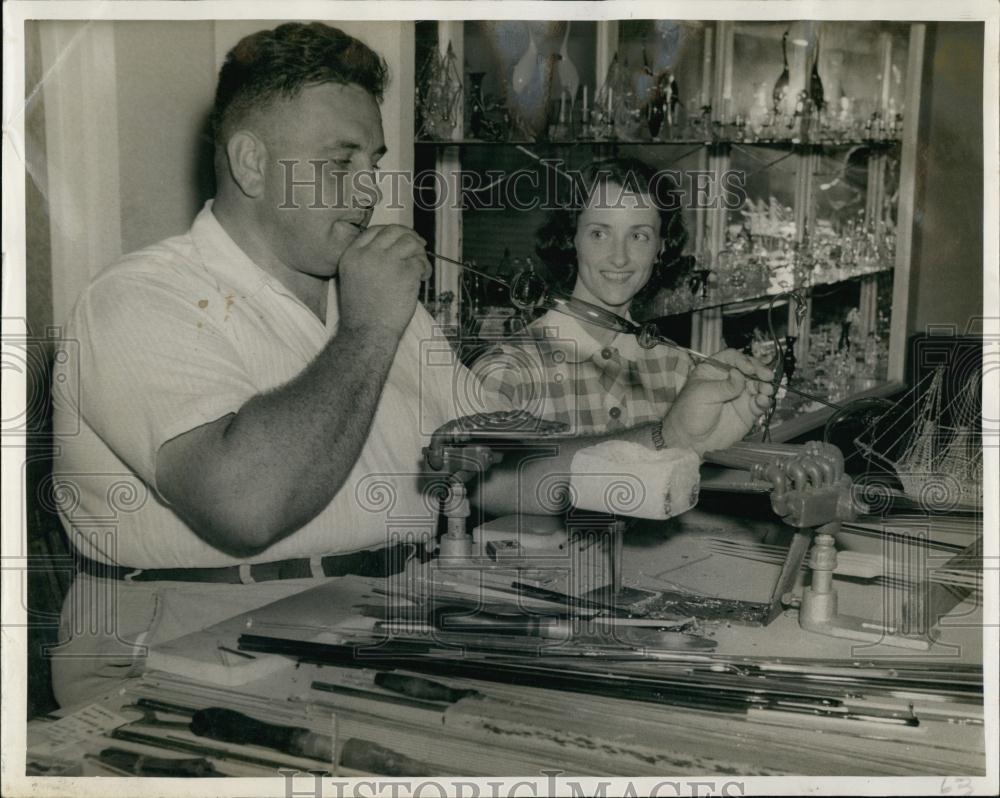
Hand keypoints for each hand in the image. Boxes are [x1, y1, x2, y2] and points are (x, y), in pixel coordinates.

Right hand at [338, 224, 430, 335]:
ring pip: (410, 242)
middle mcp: (368, 254)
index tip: (402, 238)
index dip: (392, 232)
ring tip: (420, 267)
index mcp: (352, 254)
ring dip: (419, 252)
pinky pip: (420, 261)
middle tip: (419, 245)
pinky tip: (423, 278)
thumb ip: (368, 260)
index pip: (375, 230)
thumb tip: (394, 247)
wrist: (366, 333)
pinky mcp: (406, 272)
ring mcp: (388, 261)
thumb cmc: (362, 313)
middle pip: (394, 231)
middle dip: (409, 235)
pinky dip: (425, 268)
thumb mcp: (353, 279)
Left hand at [660, 349, 774, 455]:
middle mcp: (729, 380)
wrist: (690, 440)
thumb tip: (739, 375)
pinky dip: (764, 400)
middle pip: (749, 369)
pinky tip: (762, 401)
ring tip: (766, 389)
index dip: (742, 360)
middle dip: (759, 371)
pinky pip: (760, 402)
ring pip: (758, 384)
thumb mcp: (703, 394)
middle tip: (766, 375)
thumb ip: (724, 385)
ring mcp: (739, 395)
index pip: (732, 357)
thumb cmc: (687, 414)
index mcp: (713, 370)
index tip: (748, 368)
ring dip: (765, 385)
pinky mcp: (747, 411)